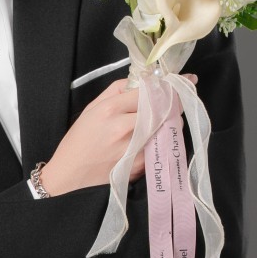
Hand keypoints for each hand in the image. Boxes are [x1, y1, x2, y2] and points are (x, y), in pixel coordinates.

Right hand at [40, 72, 197, 195]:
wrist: (69, 177)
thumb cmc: (78, 142)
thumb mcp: (91, 109)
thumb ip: (116, 91)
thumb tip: (141, 81)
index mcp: (111, 109)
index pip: (149, 91)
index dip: (169, 85)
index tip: (187, 79)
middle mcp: (124, 127)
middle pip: (163, 108)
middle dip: (174, 103)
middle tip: (179, 100)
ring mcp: (134, 148)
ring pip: (166, 128)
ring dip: (171, 121)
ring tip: (166, 120)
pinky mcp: (139, 165)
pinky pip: (160, 146)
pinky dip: (163, 140)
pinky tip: (155, 140)